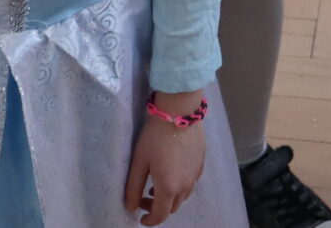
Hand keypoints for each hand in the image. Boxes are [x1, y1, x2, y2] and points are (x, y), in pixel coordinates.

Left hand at [124, 92, 206, 224]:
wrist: (180, 113)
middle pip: (172, 208)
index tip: (140, 217)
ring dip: (169, 197)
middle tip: (143, 197)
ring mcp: (195, 176)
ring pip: (183, 197)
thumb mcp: (140, 161)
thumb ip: (133, 187)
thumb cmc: (155, 136)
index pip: (160, 215)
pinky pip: (190, 183)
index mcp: (169, 188)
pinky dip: (179, 186)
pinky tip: (171, 172)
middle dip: (157, 208)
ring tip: (155, 184)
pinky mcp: (200, 165)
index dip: (149, 220)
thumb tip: (130, 207)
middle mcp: (185, 186)